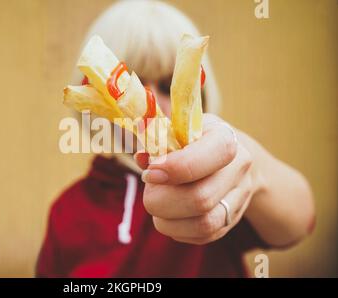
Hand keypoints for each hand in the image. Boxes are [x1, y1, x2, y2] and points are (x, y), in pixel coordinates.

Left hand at [135, 114, 260, 244]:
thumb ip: (155, 139)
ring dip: (167, 220)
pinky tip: (168, 214)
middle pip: (200, 198)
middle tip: (148, 189)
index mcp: (225, 138)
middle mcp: (238, 168)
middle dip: (162, 200)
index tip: (149, 172)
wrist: (227, 157)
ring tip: (155, 204)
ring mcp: (238, 197)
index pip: (208, 157)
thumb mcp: (174, 128)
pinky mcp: (231, 220)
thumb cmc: (191, 139)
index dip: (174, 168)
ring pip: (203, 224)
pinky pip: (202, 236)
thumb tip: (142, 157)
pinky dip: (176, 229)